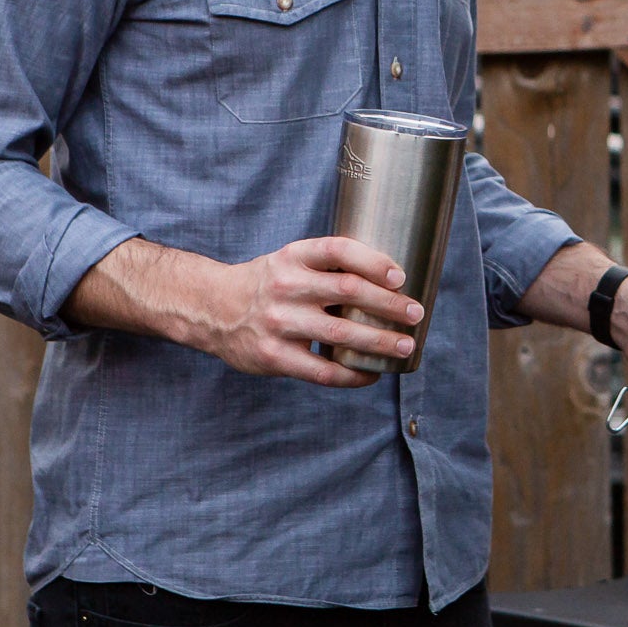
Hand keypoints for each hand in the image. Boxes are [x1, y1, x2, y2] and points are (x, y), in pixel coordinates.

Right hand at [188, 235, 420, 387]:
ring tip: (405, 346)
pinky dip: (353, 375)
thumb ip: (328, 267)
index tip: (400, 276)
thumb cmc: (267, 284)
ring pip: (341, 334)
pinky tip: (372, 374)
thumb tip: (390, 279)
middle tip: (415, 313)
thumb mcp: (290, 261)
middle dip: (389, 304)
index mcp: (294, 257)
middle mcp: (287, 286)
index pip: (339, 251)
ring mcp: (280, 323)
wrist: (212, 309)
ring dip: (379, 342)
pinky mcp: (275, 356)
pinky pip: (323, 371)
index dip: (373, 261)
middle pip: (348, 291)